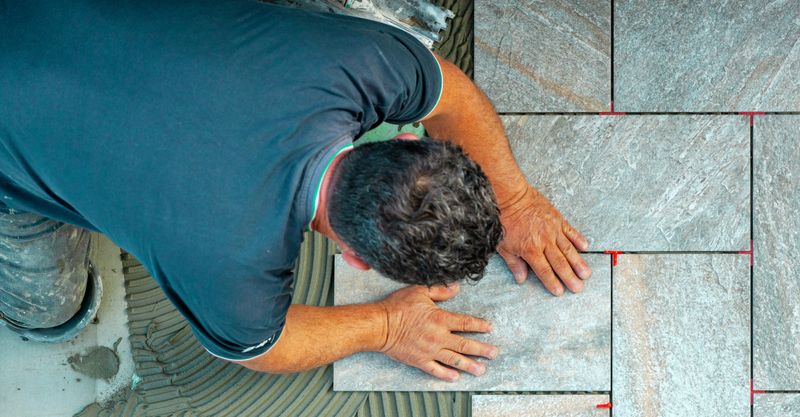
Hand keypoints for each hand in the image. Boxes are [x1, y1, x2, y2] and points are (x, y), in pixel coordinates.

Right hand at [377, 284, 497, 381]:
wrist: (380, 325)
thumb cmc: (397, 307)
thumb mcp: (419, 291)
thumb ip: (440, 290)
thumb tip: (456, 287)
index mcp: (440, 319)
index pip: (465, 323)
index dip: (479, 325)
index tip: (489, 328)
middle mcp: (438, 337)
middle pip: (465, 345)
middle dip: (482, 349)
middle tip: (494, 353)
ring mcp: (429, 351)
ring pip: (454, 360)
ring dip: (469, 365)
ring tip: (481, 370)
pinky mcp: (419, 360)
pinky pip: (436, 369)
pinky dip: (446, 374)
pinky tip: (455, 377)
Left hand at [497, 186, 590, 294]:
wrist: (511, 197)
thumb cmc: (504, 220)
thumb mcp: (503, 245)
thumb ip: (514, 263)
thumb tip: (521, 279)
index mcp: (530, 249)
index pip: (544, 270)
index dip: (552, 282)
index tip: (559, 292)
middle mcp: (544, 241)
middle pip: (559, 263)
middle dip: (569, 277)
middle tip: (578, 288)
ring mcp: (553, 230)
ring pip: (568, 249)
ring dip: (578, 262)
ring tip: (586, 273)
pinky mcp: (557, 219)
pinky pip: (570, 231)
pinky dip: (578, 239)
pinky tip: (585, 247)